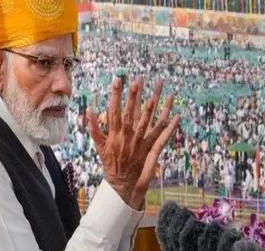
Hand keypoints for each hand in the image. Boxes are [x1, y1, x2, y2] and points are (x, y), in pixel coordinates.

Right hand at [87, 77, 178, 209]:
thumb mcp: (99, 146)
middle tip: (137, 81)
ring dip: (151, 110)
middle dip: (134, 97)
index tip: (118, 80)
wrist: (121, 184)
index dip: (116, 95)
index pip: (114, 111)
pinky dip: (169, 128)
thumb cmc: (110, 163)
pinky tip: (176, 116)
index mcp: (114, 135)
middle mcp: (127, 138)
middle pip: (131, 114)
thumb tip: (88, 111)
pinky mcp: (150, 151)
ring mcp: (139, 144)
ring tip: (155, 96)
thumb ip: (94, 128)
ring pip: (146, 124)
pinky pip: (161, 138)